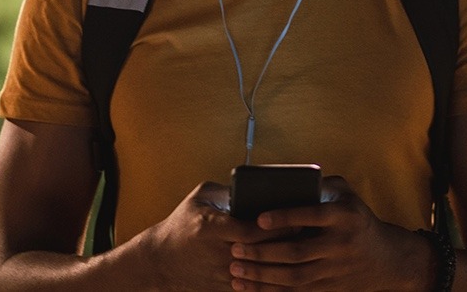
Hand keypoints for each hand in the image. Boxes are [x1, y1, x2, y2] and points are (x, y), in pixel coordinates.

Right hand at [138, 182, 291, 290]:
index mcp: (213, 228)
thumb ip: (226, 188)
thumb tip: (257, 186)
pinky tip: (285, 272)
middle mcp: (219, 253)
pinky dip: (271, 282)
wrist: (160, 262)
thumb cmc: (182, 225)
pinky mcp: (223, 289)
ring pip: (263, 273)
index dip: (279, 225)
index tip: (295, 218)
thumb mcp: (199, 198)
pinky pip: (254, 288)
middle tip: (306, 233)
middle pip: (264, 252)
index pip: (255, 229)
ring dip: (283, 264)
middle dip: (287, 243)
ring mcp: (222, 274)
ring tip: (300, 252)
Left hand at [228, 176, 432, 290]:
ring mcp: (335, 270)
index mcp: (344, 216)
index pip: (312, 216)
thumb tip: (285, 176)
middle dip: (263, 253)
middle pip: (297, 252)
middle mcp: (341, 244)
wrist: (388, 259)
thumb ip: (322, 183)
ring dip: (262, 275)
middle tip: (236, 248)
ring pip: (294, 277)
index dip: (285, 218)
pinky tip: (250, 287)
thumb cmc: (358, 219)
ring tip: (236, 269)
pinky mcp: (329, 288)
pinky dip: (270, 291)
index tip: (259, 219)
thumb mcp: (348, 195)